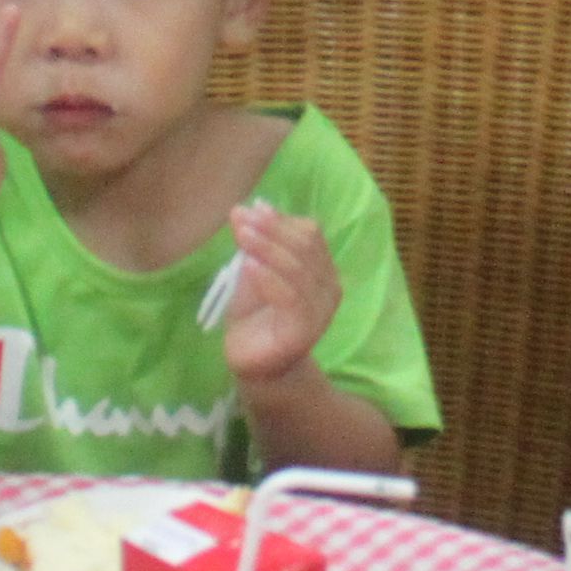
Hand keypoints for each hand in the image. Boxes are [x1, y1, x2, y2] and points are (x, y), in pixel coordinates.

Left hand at [217, 203, 344, 386]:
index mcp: (322, 268)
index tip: (249, 210)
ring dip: (267, 248)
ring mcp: (321, 310)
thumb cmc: (257, 316)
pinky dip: (269, 278)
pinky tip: (249, 266)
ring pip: (297, 269)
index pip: (309, 234)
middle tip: (242, 219)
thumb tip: (250, 206)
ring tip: (241, 236)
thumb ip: (256, 243)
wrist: (256, 365)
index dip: (280, 220)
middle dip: (272, 230)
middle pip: (306, 247)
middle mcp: (329, 286)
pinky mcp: (306, 330)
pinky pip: (291, 297)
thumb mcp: (254, 271)